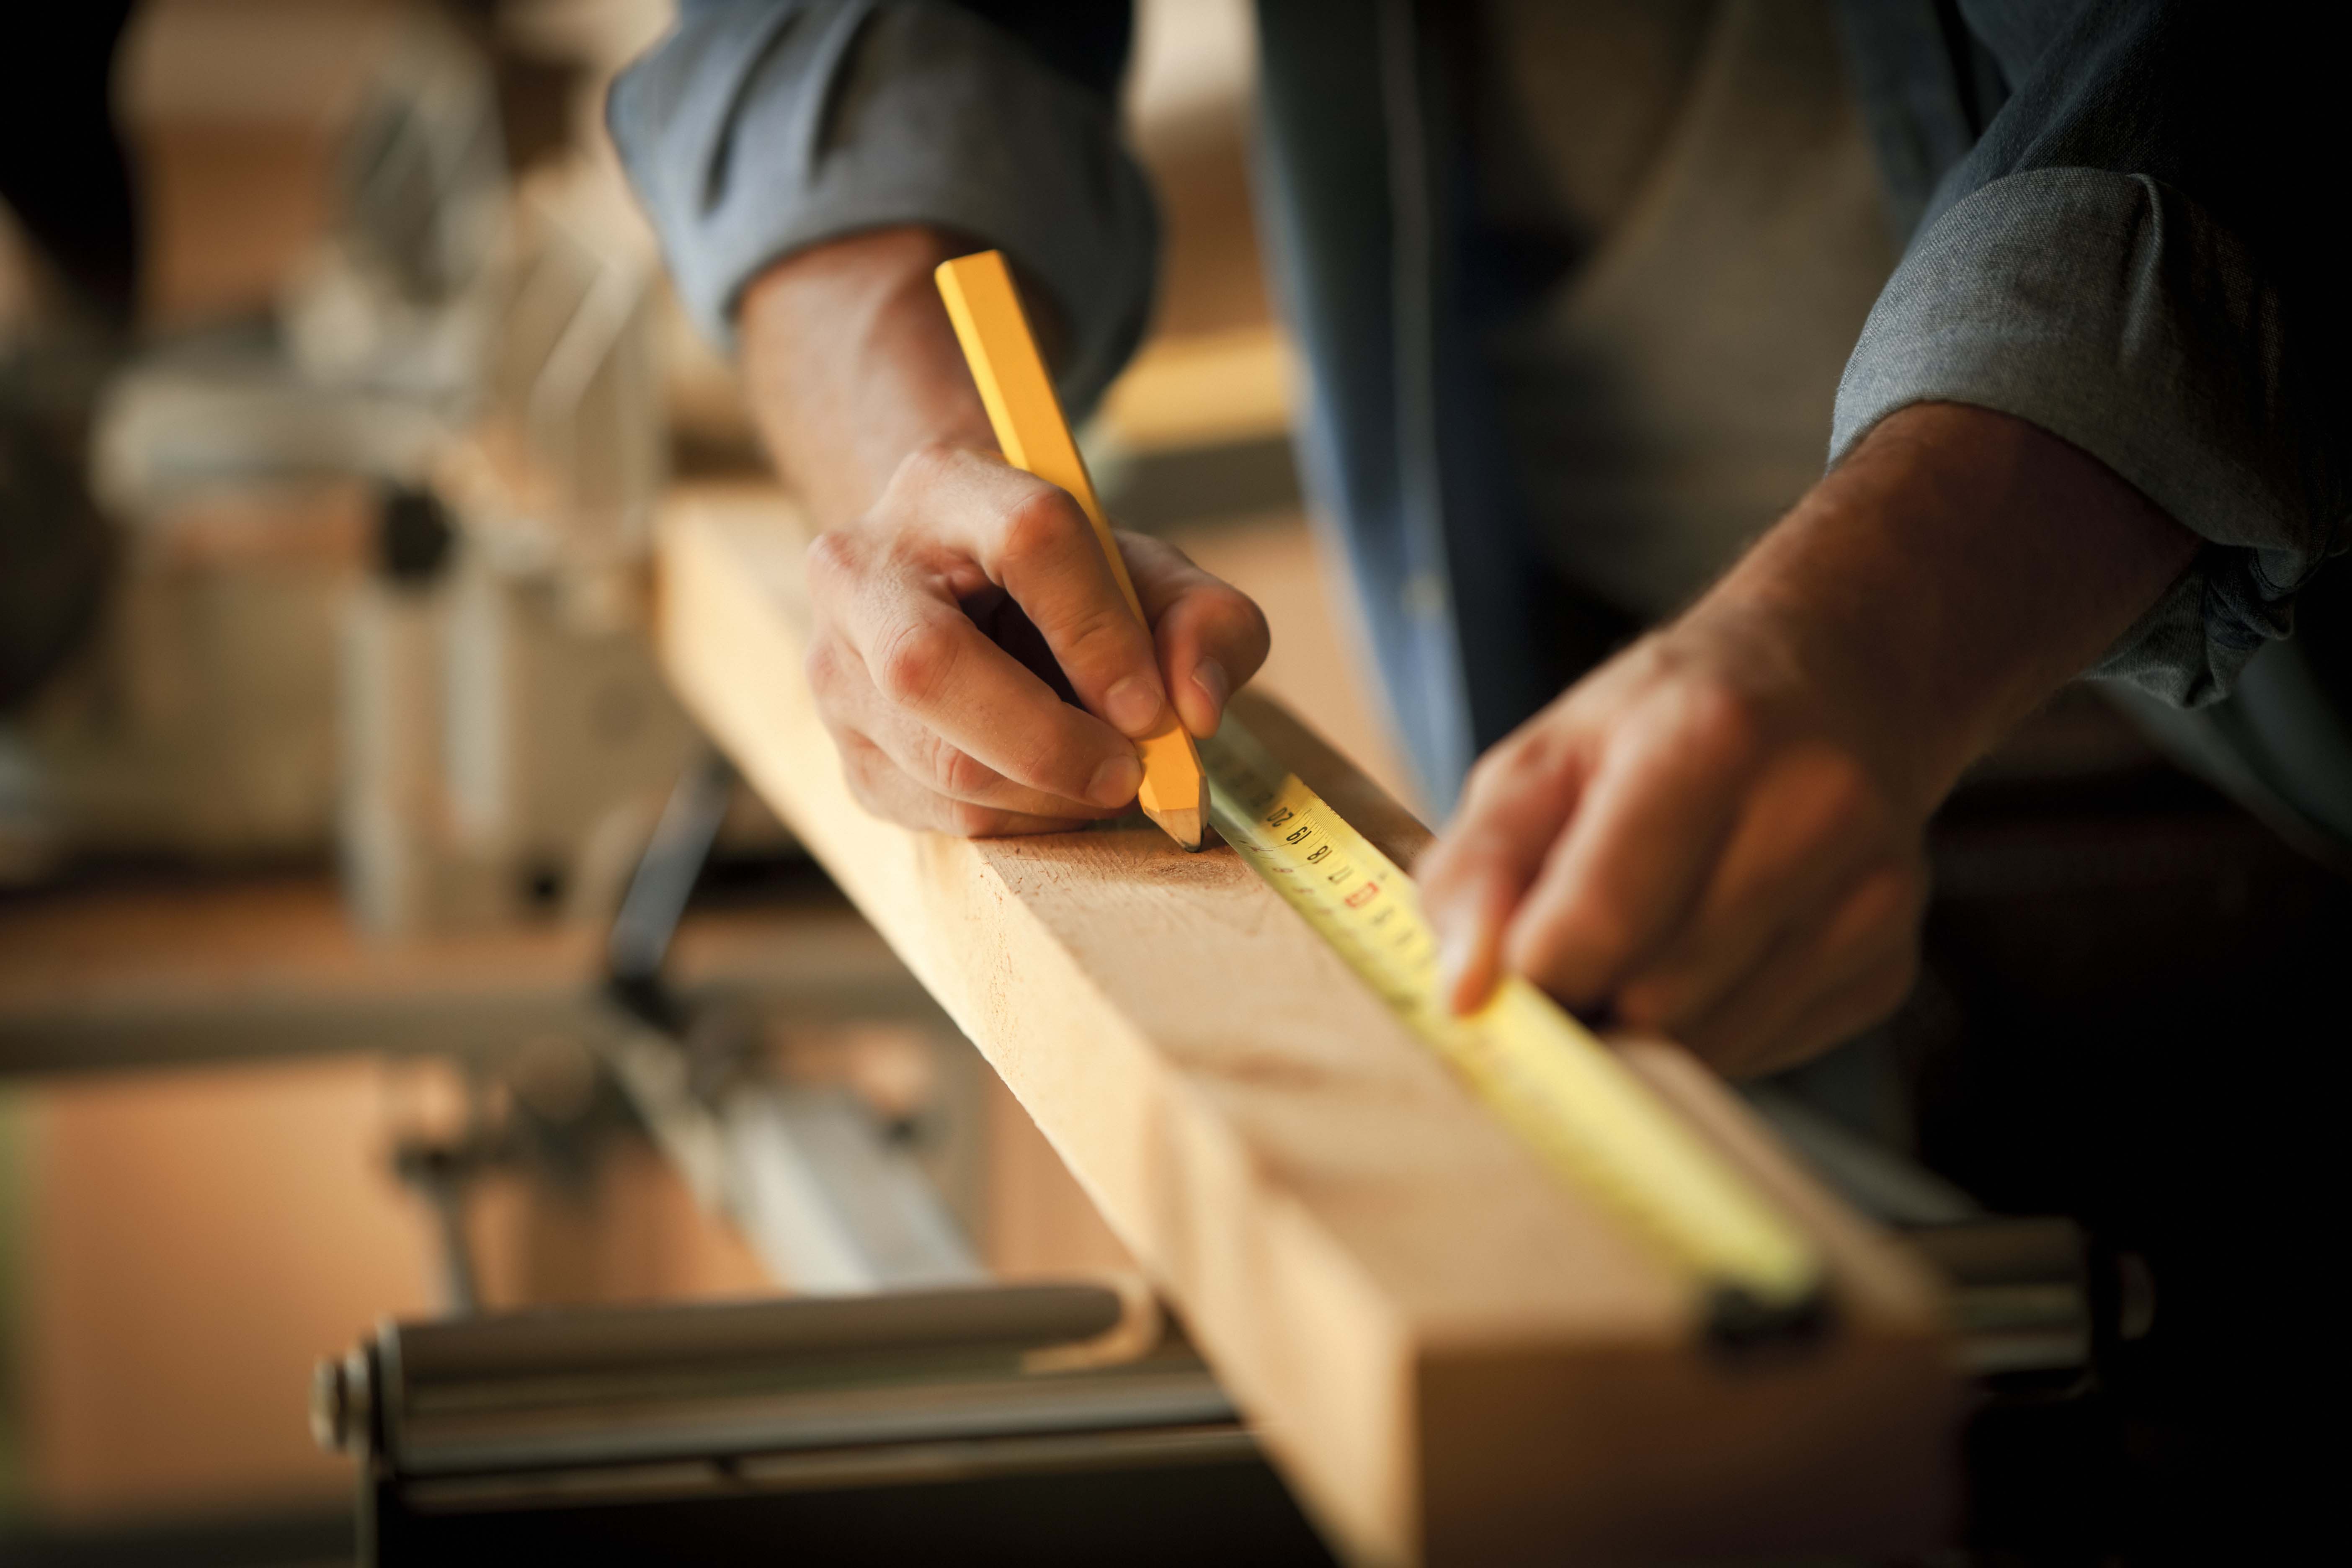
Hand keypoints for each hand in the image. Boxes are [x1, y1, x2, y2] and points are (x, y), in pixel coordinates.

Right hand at [735, 227, 1266, 837]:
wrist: (968, 601)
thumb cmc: (1072, 587)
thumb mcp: (1155, 579)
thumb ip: (1208, 622)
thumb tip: (1197, 709)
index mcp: (946, 487)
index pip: (1027, 540)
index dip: (1099, 631)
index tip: (1153, 707)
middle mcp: (861, 572)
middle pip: (930, 664)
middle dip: (1048, 741)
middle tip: (1128, 773)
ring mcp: (835, 671)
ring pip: (939, 760)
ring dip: (1047, 794)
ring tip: (1101, 774)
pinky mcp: (849, 757)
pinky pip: (939, 815)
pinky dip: (1020, 820)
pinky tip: (1050, 788)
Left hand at [1418, 615, 1927, 1076]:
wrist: (1835, 681)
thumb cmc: (1663, 722)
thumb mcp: (1543, 757)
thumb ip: (1477, 869)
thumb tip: (1462, 994)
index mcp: (1711, 738)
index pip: (1600, 922)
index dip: (1528, 973)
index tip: (1499, 973)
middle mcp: (1814, 812)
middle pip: (1653, 998)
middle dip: (1589, 995)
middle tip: (1573, 943)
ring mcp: (1871, 896)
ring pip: (1708, 1044)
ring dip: (1646, 1020)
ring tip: (1647, 934)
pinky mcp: (1890, 966)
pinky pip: (1762, 1053)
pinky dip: (1711, 1025)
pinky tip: (1715, 947)